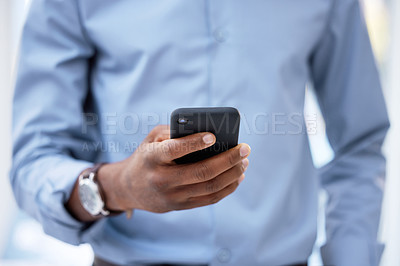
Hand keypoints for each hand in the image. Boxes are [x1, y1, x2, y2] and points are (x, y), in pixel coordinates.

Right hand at [99, 125, 250, 212]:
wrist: (129, 187)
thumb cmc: (147, 155)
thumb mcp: (152, 139)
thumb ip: (175, 132)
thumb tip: (208, 132)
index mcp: (151, 157)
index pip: (174, 150)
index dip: (194, 143)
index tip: (213, 136)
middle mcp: (161, 179)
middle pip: (202, 172)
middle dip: (228, 159)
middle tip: (245, 148)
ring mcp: (172, 196)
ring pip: (210, 187)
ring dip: (232, 174)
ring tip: (245, 161)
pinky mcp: (180, 206)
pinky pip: (210, 199)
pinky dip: (228, 187)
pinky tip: (238, 176)